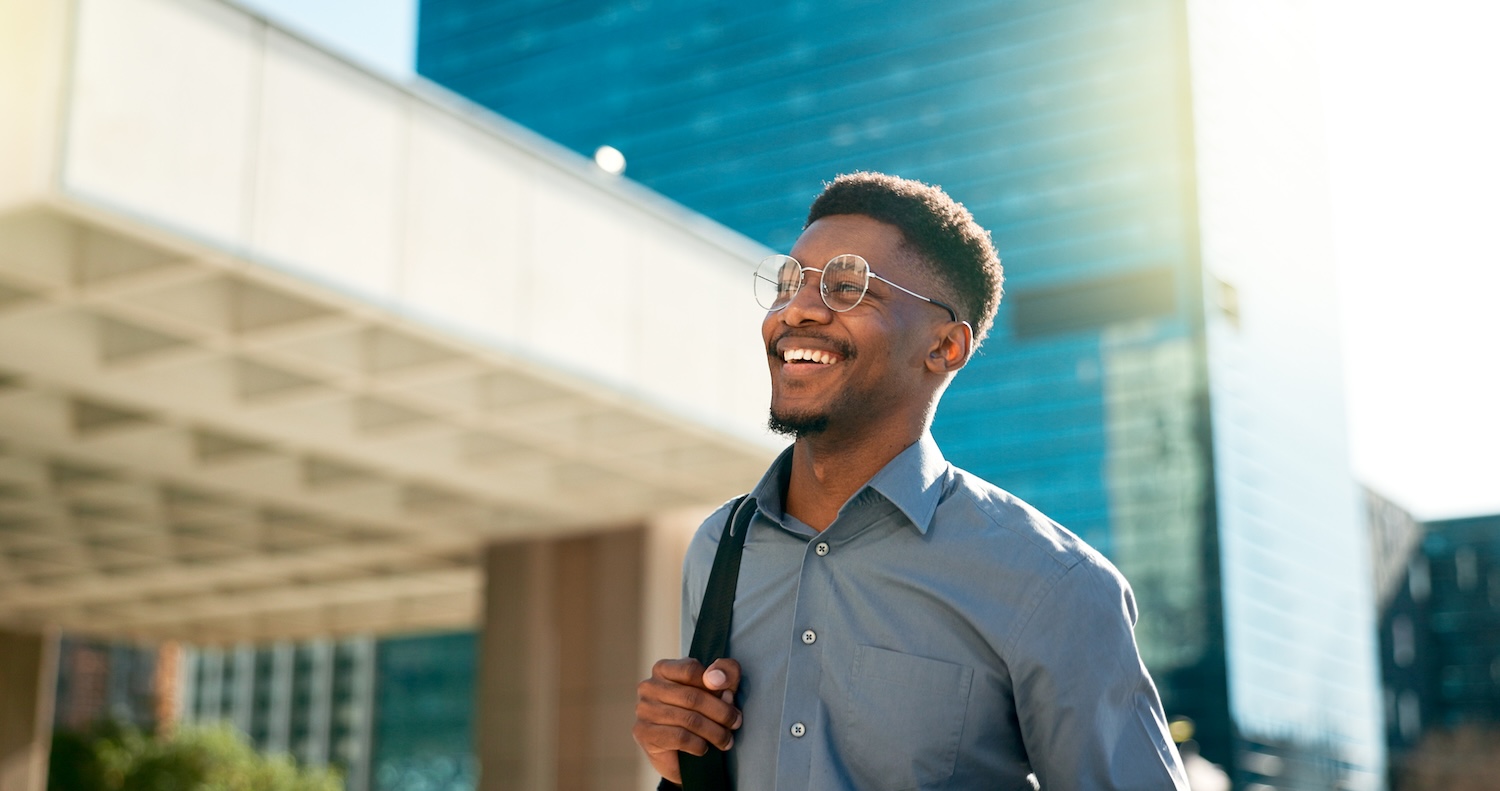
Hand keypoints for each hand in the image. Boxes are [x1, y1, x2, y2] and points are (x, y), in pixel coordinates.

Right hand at [632, 657, 742, 782]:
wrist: (680, 755)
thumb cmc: (701, 713)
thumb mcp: (720, 687)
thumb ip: (725, 672)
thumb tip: (716, 679)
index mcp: (664, 669)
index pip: (691, 669)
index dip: (716, 684)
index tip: (730, 697)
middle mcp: (649, 687)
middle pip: (692, 697)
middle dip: (721, 712)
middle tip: (735, 722)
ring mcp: (644, 710)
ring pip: (689, 719)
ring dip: (715, 732)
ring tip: (726, 740)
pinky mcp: (644, 733)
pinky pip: (680, 737)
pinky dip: (698, 744)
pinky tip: (704, 748)